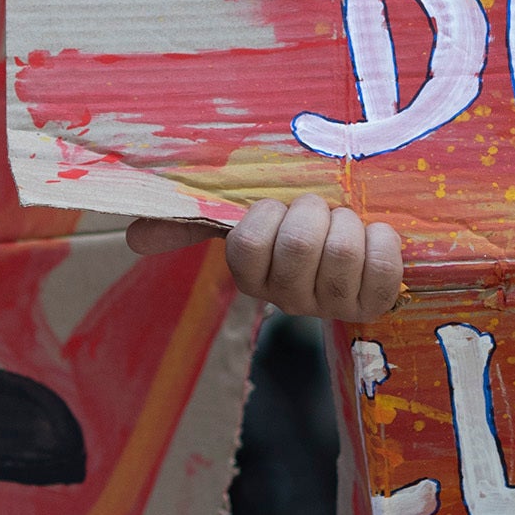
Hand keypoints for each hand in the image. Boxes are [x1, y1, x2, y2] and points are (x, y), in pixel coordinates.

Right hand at [127, 195, 403, 320]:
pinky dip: (382, 239)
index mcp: (253, 276)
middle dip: (312, 211)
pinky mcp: (377, 304)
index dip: (267, 215)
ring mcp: (334, 306)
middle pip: (296, 244)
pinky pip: (382, 266)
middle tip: (319, 212)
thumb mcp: (247, 215)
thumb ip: (192, 220)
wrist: (358, 238)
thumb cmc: (297, 220)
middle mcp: (289, 299)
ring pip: (340, 251)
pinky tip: (374, 236)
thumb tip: (132, 237)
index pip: (246, 244)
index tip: (278, 208)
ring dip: (347, 222)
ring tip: (347, 223)